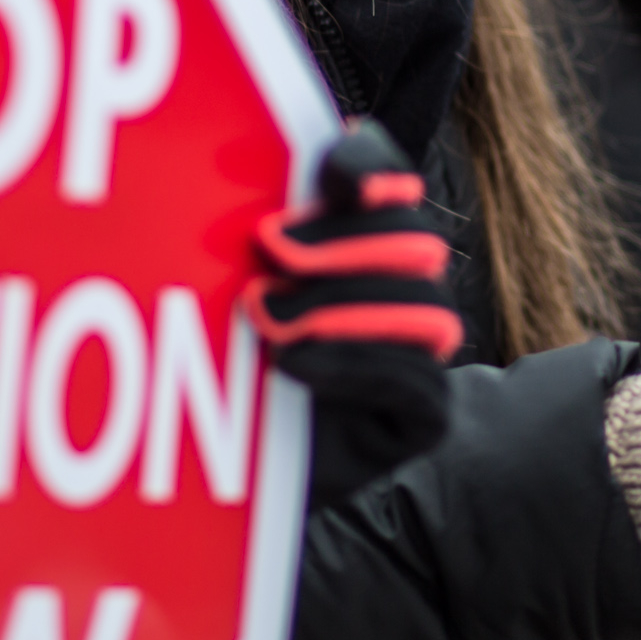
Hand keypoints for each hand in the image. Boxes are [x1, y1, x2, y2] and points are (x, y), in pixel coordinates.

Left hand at [253, 121, 462, 502]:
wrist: (224, 475)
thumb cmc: (217, 366)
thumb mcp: (218, 288)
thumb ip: (242, 229)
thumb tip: (238, 164)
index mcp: (355, 235)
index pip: (386, 179)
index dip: (373, 166)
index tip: (337, 176)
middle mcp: (400, 285)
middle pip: (412, 239)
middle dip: (342, 239)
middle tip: (268, 247)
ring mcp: (419, 351)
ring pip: (423, 306)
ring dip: (342, 304)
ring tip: (266, 318)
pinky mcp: (421, 414)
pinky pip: (417, 382)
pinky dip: (354, 363)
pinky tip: (293, 364)